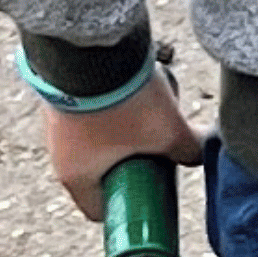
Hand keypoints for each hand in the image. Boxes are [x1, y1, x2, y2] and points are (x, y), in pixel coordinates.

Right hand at [40, 73, 204, 213]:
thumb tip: (200, 154)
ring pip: (96, 141)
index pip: (98, 210)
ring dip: (123, 135)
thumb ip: (189, 150)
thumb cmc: (124, 101)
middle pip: (101, 173)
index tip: (152, 195)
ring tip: (149, 118)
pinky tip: (134, 94)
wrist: (88, 46)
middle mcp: (59, 153)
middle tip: (158, 153)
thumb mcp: (167, 130)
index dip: (129, 208)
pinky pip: (89, 114)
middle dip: (132, 166)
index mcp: (77, 176)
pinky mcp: (61, 95)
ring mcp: (56, 123)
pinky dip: (111, 110)